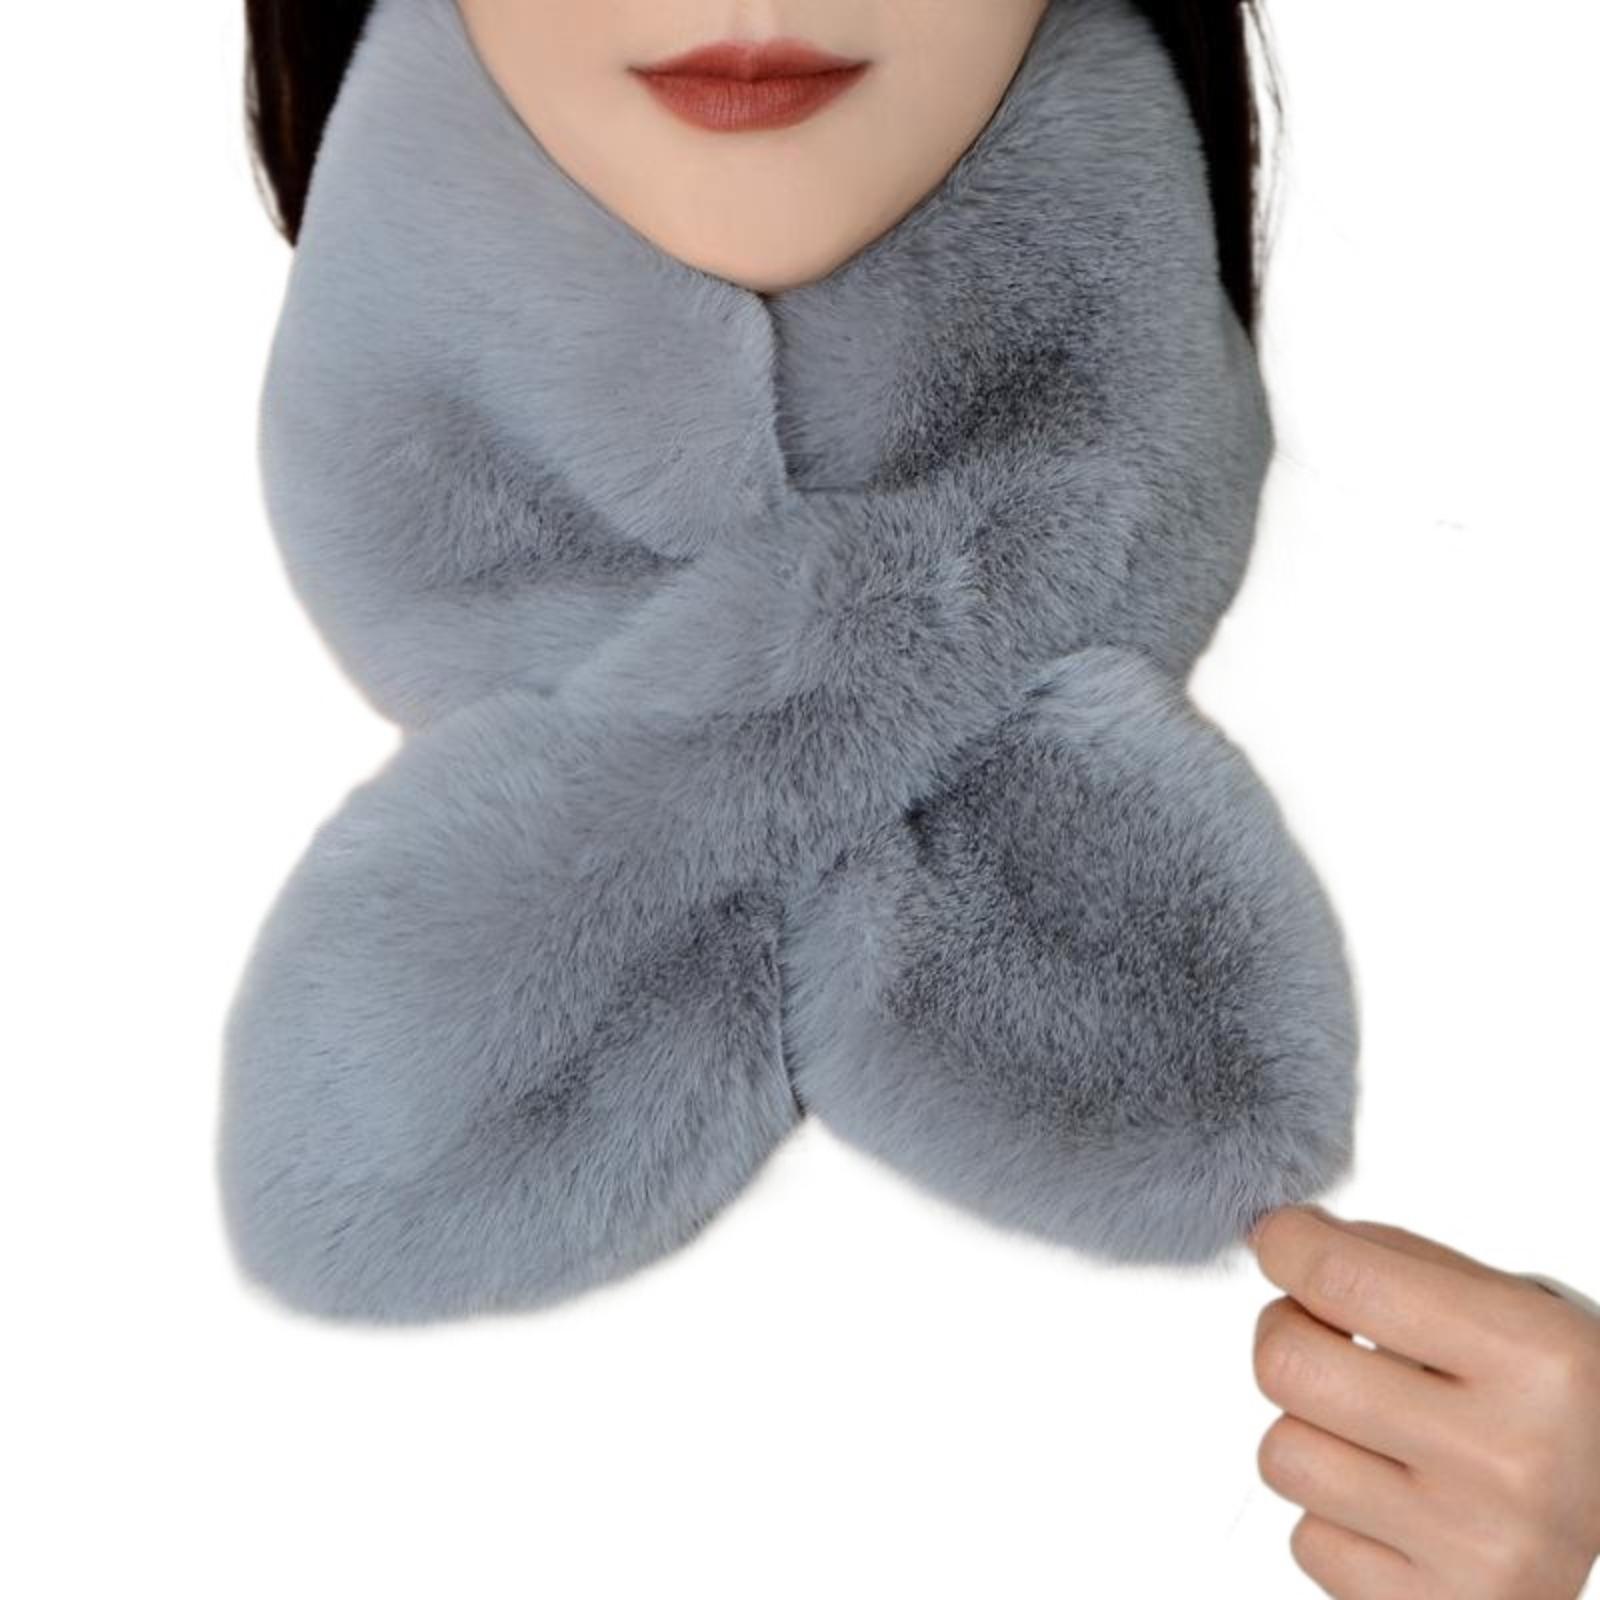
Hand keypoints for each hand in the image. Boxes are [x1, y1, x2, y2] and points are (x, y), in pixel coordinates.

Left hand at [1247, 1204, 1599, 1597]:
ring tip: (1366, 1427)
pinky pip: (1307, 1540)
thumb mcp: (1513, 1307)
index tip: (1280, 1240)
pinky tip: (1390, 1500)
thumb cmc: (1555, 1402)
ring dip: (1307, 1429)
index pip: (1343, 1279)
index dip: (1287, 1245)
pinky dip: (1332, 1515)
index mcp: (1534, 1360)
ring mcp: (1474, 1548)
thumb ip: (1400, 1263)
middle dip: (1286, 1332)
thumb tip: (1287, 1240)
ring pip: (1282, 1454)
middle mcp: (1508, 1458)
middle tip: (1318, 1332)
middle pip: (1289, 1366)